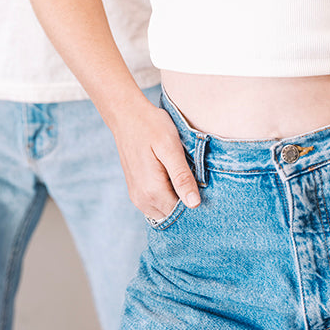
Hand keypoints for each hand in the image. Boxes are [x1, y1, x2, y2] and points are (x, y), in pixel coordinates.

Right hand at [113, 100, 200, 221]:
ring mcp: (137, 197)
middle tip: (193, 177)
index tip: (202, 185)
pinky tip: (170, 175)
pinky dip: (166, 195)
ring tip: (181, 174)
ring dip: (175, 198)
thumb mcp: (171, 148)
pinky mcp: (135, 191)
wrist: (126, 115)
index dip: (195, 201)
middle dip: (185, 201)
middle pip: (172, 214)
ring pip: (164, 211)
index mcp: (152, 191)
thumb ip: (182, 177)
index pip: (181, 212)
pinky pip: (156, 204)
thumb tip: (194, 204)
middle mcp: (142, 200)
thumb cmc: (151, 126)